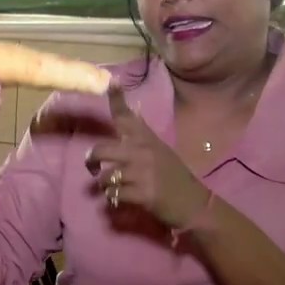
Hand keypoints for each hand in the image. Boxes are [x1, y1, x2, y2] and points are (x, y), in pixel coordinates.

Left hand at [85, 86, 199, 227]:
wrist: (193, 202)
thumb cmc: (175, 176)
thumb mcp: (159, 150)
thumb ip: (140, 139)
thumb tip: (124, 121)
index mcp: (147, 139)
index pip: (126, 117)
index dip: (116, 99)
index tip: (111, 82)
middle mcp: (142, 152)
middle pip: (101, 149)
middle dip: (91, 160)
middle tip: (92, 168)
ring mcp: (142, 173)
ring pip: (105, 176)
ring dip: (104, 184)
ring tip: (112, 187)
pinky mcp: (141, 193)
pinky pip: (114, 194)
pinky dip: (112, 198)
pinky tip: (119, 198)